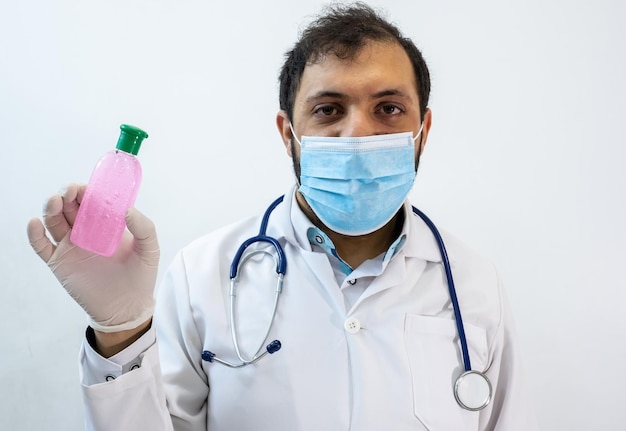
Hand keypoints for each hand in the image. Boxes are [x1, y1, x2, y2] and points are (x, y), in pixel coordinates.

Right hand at [27, 183, 159, 332]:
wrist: (127, 308)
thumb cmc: (140, 277)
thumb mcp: (149, 250)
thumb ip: (144, 228)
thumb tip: (127, 210)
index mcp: (106, 224)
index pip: (92, 201)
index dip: (87, 191)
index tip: (86, 187)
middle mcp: (85, 231)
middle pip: (70, 206)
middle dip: (67, 194)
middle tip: (69, 192)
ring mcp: (70, 246)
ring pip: (54, 221)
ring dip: (51, 208)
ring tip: (54, 202)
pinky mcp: (58, 263)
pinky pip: (41, 246)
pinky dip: (35, 234)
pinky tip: (35, 223)